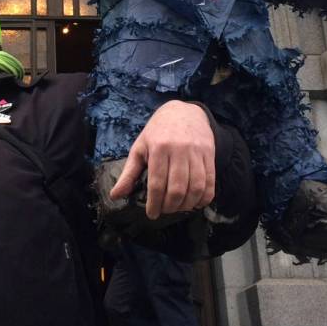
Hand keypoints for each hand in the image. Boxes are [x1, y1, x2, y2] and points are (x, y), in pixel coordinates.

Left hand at [109, 101, 215, 219]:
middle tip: (165, 210)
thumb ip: (129, 173)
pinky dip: (204, 198)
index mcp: (158, 148)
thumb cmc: (158, 132)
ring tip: (179, 208)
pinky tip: (196, 203)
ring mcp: (196, 152)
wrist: (184, 112)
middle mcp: (178, 150)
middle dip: (170, 206)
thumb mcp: (140, 147)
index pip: (157, 183)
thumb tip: (116, 195)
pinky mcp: (209, 154)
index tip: (152, 213)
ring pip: (195, 187)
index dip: (154, 203)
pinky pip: (210, 181)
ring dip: (187, 204)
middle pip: (177, 188)